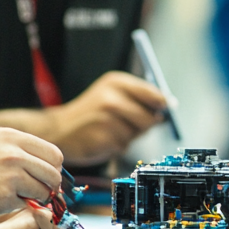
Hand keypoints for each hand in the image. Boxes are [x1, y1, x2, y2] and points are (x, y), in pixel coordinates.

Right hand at [0, 127, 63, 219]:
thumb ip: (19, 149)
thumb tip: (49, 164)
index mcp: (12, 137)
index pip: (53, 154)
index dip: (53, 169)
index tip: (46, 178)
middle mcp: (13, 153)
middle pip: (53, 173)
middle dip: (50, 186)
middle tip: (41, 193)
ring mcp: (10, 175)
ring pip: (45, 190)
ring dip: (38, 198)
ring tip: (22, 198)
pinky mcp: (4, 196)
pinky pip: (29, 204)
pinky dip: (22, 207)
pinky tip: (6, 203)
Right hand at [47, 71, 165, 164]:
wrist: (58, 129)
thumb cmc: (90, 113)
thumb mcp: (111, 94)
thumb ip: (139, 97)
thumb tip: (170, 105)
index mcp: (116, 82)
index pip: (153, 93)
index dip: (162, 104)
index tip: (165, 109)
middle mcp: (111, 98)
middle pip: (149, 117)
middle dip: (145, 125)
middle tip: (130, 124)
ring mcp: (107, 119)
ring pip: (137, 134)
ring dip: (128, 136)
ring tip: (109, 130)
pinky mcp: (103, 138)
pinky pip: (124, 146)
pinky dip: (117, 146)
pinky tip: (102, 139)